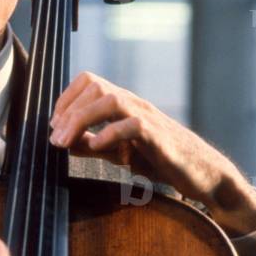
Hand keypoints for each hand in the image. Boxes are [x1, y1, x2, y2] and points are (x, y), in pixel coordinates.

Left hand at [49, 72, 255, 235]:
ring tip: (65, 142)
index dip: (65, 99)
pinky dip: (109, 134)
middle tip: (55, 139)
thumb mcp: (120, 152)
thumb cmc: (162, 160)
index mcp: (124, 104)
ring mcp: (147, 118)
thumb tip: (63, 142)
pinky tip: (96, 148)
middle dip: (68, 110)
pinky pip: (133, 125)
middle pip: (95, 86)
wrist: (202, 173)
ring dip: (81, 119)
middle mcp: (134, 104)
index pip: (89, 82)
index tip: (54, 125)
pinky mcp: (159, 138)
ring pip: (110, 99)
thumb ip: (93, 144)